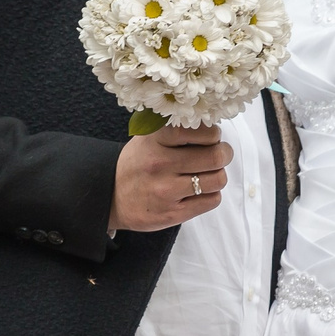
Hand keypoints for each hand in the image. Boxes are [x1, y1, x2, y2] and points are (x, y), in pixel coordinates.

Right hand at [110, 123, 230, 231]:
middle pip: (216, 157)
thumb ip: (176, 128)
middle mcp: (161, 164)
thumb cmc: (137, 164)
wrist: (110, 196)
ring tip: (209, 173)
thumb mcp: (147, 137)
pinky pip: (212, 200)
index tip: (210, 137)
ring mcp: (166, 191)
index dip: (213, 134)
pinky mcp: (173, 213)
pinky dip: (212, 194)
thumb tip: (212, 122)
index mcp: (156, 140)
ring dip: (219, 175)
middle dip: (224, 154)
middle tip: (219, 154)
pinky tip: (199, 190)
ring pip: (218, 180)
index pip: (202, 131)